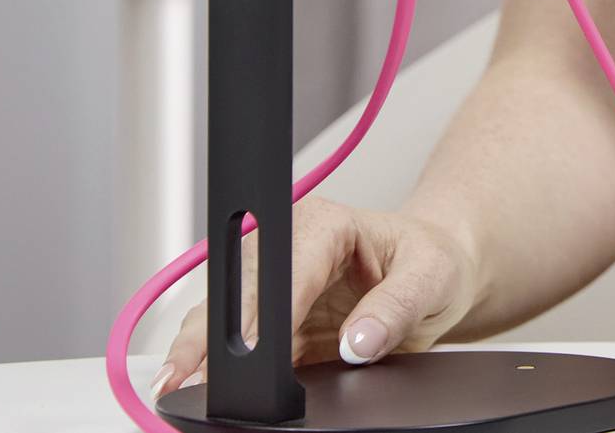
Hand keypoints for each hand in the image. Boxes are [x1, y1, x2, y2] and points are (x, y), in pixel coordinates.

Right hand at [149, 197, 484, 402]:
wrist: (434, 274)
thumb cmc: (432, 263)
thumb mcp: (432, 279)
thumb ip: (396, 308)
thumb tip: (357, 342)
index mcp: (325, 225)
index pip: (283, 271)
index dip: (265, 315)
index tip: (254, 354)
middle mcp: (287, 249)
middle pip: (235, 295)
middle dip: (211, 340)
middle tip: (194, 382)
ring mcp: (271, 287)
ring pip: (217, 320)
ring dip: (197, 356)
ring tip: (181, 389)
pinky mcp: (268, 322)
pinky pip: (229, 346)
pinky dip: (210, 368)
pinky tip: (197, 388)